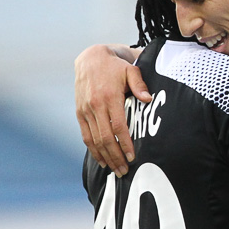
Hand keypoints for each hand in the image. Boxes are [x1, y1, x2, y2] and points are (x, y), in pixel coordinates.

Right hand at [75, 44, 151, 175]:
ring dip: (104, 157)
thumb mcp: (131, 70)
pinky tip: (102, 160)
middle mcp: (95, 105)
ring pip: (94, 140)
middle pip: (105, 137)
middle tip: (125, 170)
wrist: (90, 58)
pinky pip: (85, 135)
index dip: (125, 143)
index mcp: (109, 97)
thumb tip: (148, 99)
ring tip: (115, 170)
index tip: (132, 156)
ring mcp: (85, 110)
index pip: (118, 126)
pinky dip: (93, 150)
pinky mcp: (79, 112)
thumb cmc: (116, 66)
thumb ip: (140, 85)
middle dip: (115, 156)